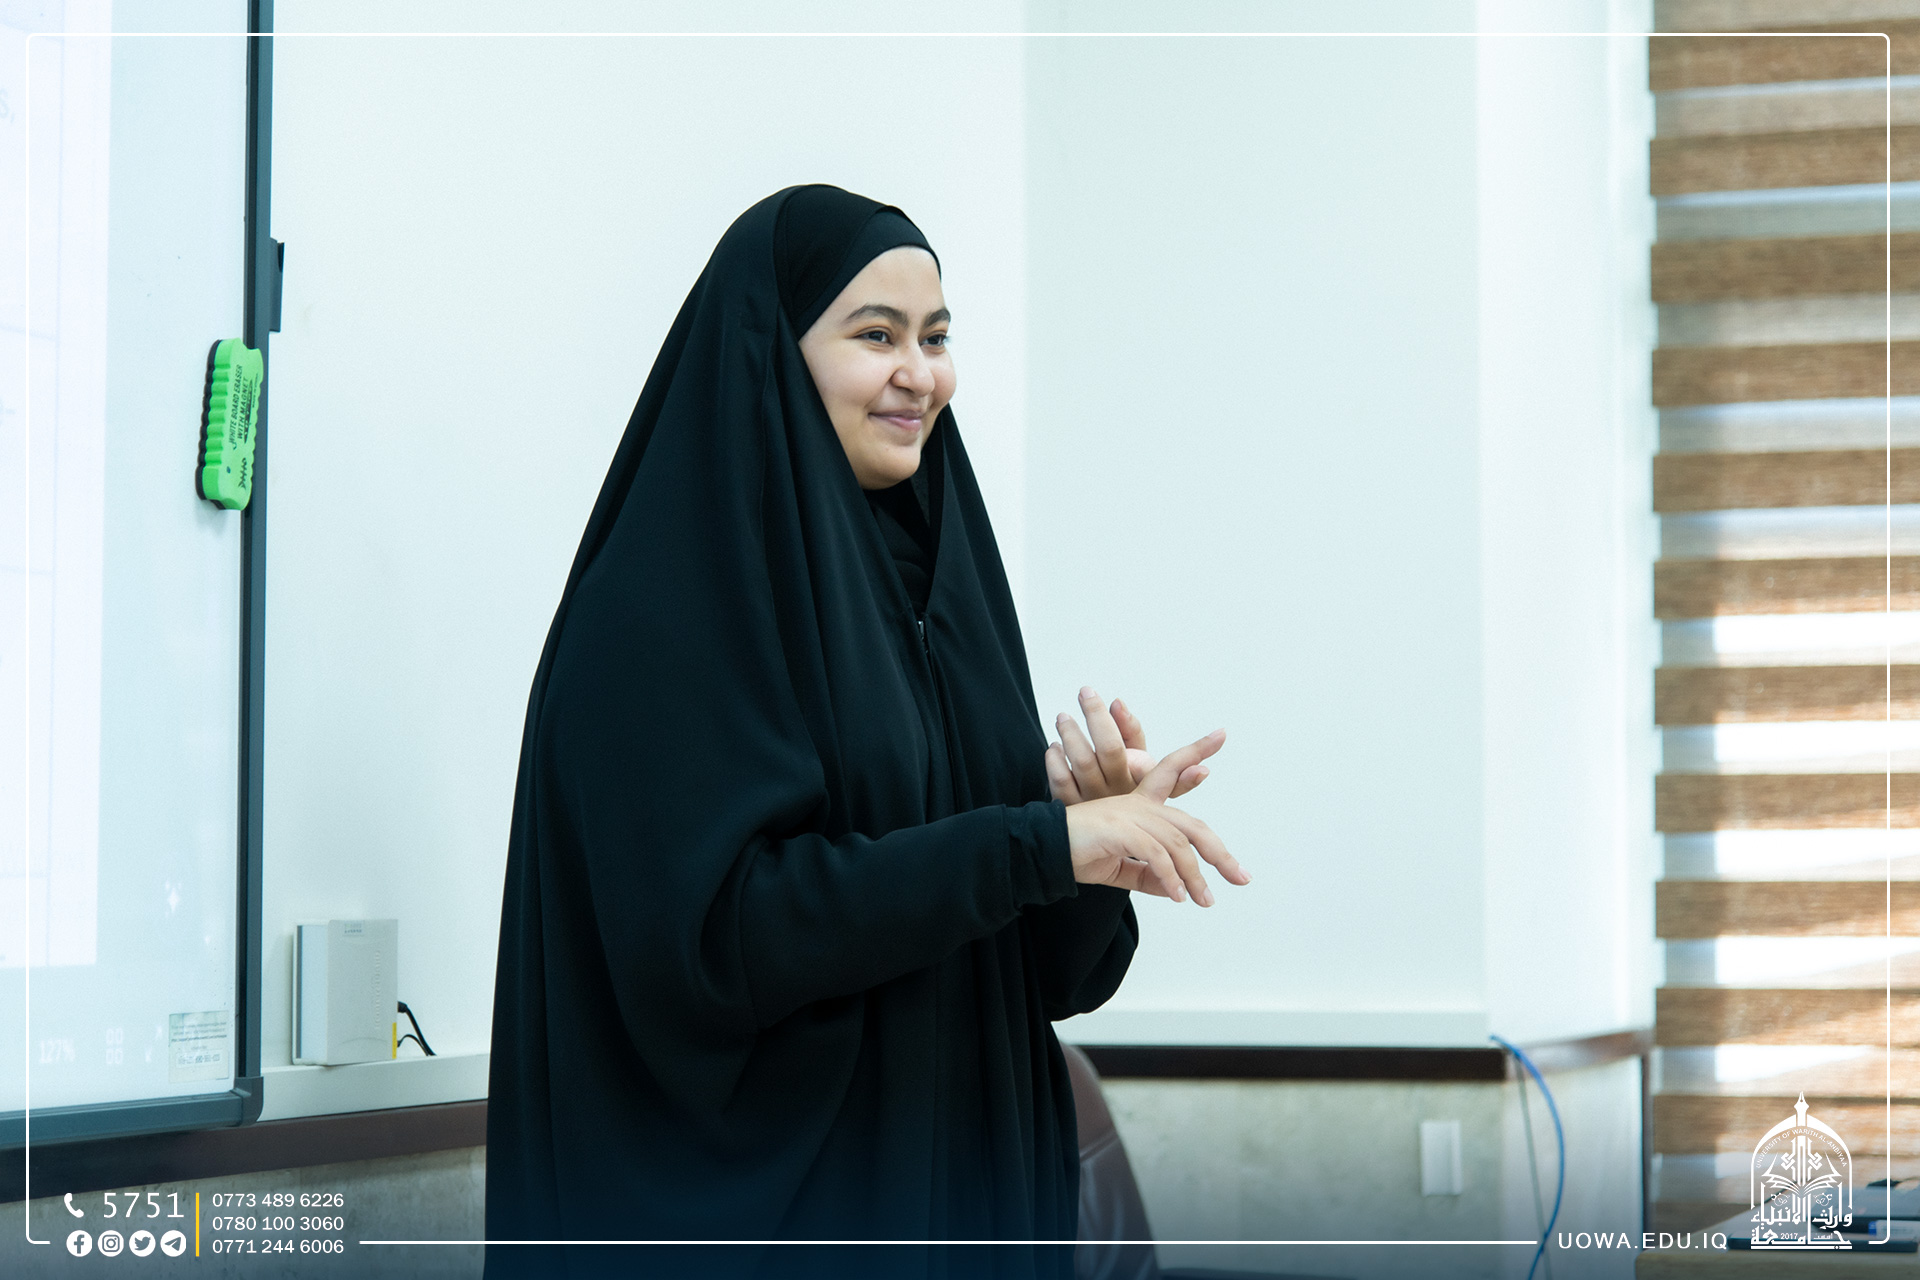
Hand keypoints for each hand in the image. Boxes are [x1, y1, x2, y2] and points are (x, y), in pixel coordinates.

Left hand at [1046, 687, 1210, 804]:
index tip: (1109, 697)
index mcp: (1140, 779)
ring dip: (1071, 734)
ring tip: (1064, 718)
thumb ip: (1131, 731)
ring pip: (1081, 762)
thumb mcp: (1139, 760)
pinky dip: (1054, 760)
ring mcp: (1094, 802)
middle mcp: (1118, 792)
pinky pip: (1059, 781)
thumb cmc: (1127, 788)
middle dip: (1094, 716)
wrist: (1112, 834)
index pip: (1135, 744)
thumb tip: (1117, 703)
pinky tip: (1055, 749)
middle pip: (1105, 748)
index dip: (1123, 720)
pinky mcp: (1073, 810)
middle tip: (1084, 694)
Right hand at [1063, 729, 1247, 905]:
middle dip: (1220, 853)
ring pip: (1178, 844)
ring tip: (1203, 900)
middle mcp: (1139, 805)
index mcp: (1139, 805)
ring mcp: (1131, 814)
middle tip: (1241, 878)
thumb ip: (1147, 875)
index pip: (1172, 772)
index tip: (1221, 734)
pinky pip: (1157, 854)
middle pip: (1192, 826)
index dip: (1195, 752)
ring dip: (1194, 877)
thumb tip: (1175, 891)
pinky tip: (1175, 896)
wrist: (1042, 851)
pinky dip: (1170, 877)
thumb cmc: (1077, 853)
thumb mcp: (1120, 868)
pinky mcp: (1120, 829)